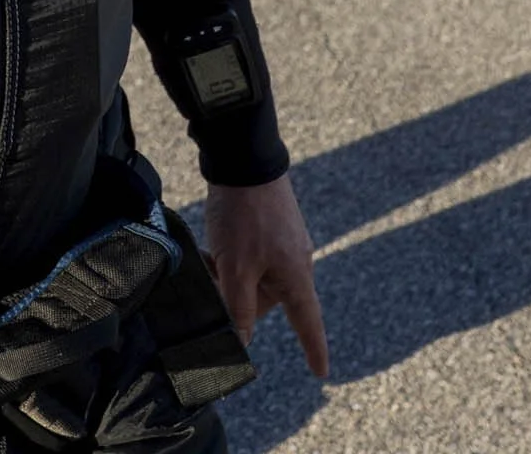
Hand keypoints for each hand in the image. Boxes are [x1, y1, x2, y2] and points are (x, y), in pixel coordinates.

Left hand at [201, 175, 327, 377]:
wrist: (246, 158)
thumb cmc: (244, 216)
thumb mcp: (235, 268)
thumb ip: (238, 308)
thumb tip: (243, 339)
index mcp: (296, 277)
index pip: (307, 323)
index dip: (313, 349)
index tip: (321, 372)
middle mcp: (296, 263)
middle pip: (265, 300)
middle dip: (236, 296)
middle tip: (213, 275)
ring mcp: (285, 244)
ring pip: (253, 276)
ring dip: (229, 273)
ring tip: (209, 255)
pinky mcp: (272, 228)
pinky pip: (252, 256)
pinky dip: (232, 256)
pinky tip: (213, 244)